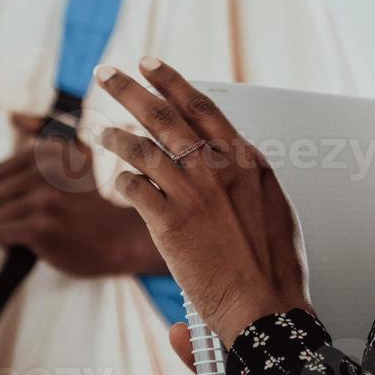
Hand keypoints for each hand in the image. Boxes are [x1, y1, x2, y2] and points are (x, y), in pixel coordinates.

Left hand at [0, 114, 166, 276]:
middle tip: (37, 218)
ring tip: (35, 229)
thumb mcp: (75, 159)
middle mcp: (49, 170)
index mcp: (52, 150)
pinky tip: (33, 242)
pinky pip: (1, 234)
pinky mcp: (41, 228)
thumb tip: (13, 116)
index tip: (35, 199)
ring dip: (10, 228)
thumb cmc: (88, 202)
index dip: (12, 191)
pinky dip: (10, 243)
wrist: (118, 240)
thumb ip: (44, 133)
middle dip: (9, 211)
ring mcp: (45, 199)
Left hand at [95, 58, 312, 345]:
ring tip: (99, 131)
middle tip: (106, 73)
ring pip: (142, 147)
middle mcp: (219, 168)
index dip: (173, 83)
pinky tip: (119, 184)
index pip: (203, 108)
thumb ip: (246, 178)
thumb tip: (232, 164)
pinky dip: (123, 182)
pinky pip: (134, 188)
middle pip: (165, 114)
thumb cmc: (274, 267)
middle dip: (130, 89)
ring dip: (116, 136)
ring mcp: (193, 192)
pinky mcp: (170, 221)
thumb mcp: (273, 206)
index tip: (152, 66)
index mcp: (247, 161)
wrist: (267, 307)